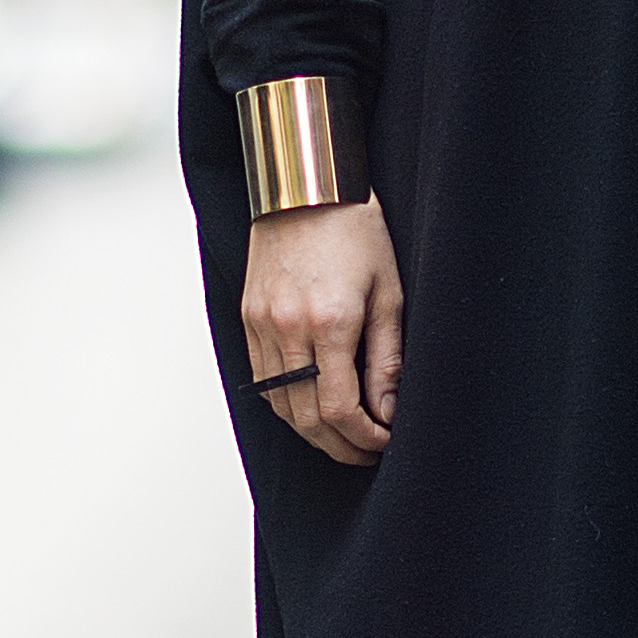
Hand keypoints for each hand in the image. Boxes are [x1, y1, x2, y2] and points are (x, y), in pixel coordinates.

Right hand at [242, 196, 402, 467]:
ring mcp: (261, 323)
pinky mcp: (248, 316)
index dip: (363, 437)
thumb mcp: (389, 292)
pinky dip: (287, 402)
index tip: (384, 441)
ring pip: (280, 403)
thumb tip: (388, 412)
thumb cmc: (355, 230)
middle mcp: (288, 328)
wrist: (306, 186)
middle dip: (339, 445)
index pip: (340, 409)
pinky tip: (312, 406)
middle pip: (306, 417)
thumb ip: (388, 358)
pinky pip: (263, 379)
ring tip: (342, 436)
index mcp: (330, 321)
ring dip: (311, 431)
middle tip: (366, 451)